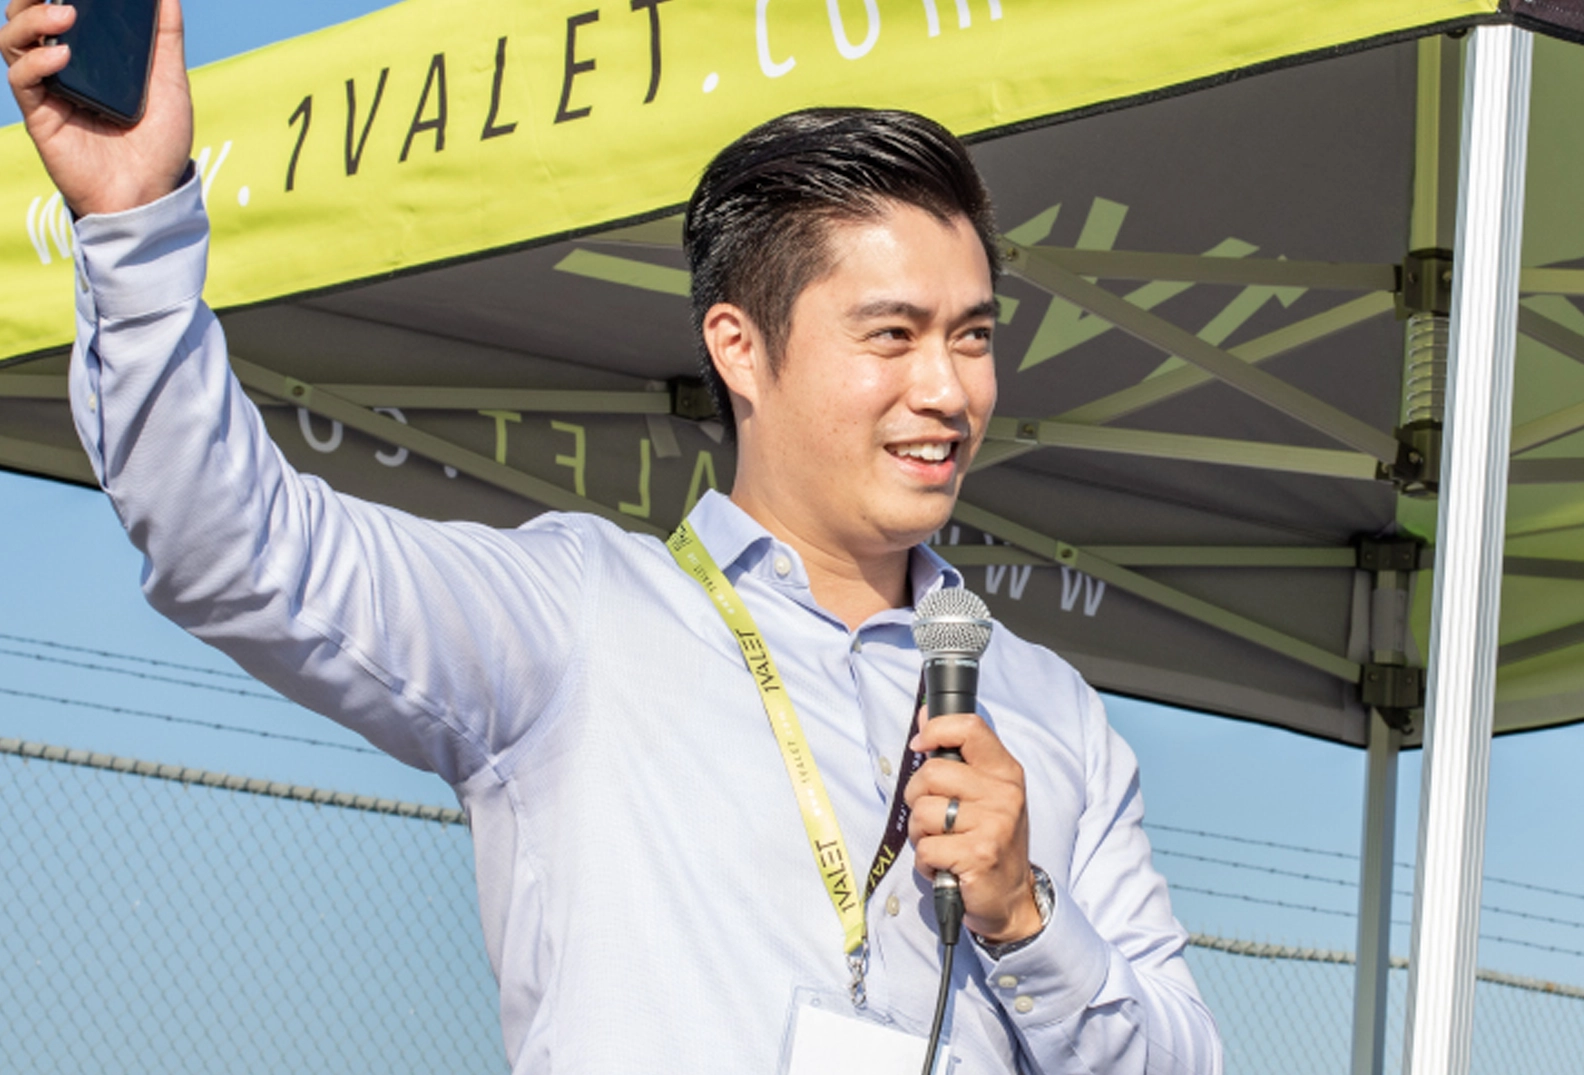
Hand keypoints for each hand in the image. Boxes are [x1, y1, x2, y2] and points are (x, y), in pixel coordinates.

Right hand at [3, 0, 192, 215]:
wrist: (151, 194)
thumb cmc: (160, 143)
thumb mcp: (169, 83)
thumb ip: (166, 38)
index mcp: (89, 56)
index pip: (59, 8)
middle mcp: (62, 67)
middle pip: (25, 17)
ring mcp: (48, 89)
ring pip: (13, 40)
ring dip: (32, 19)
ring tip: (65, 15)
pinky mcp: (40, 115)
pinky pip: (23, 79)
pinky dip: (37, 61)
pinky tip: (61, 56)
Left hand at [905, 708, 1042, 944]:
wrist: (1010, 897)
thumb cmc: (990, 840)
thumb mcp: (985, 793)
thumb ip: (957, 757)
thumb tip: (923, 716)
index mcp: (1005, 772)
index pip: (969, 728)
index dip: (936, 730)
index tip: (920, 744)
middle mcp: (1004, 794)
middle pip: (930, 773)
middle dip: (917, 798)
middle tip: (934, 819)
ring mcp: (994, 824)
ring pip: (923, 813)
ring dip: (921, 835)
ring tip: (943, 844)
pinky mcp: (978, 854)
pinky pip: (925, 848)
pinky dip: (926, 862)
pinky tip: (946, 866)